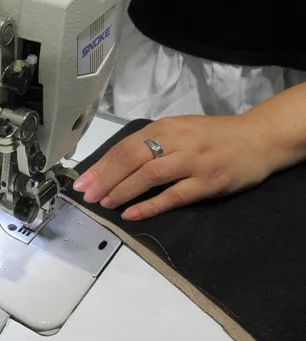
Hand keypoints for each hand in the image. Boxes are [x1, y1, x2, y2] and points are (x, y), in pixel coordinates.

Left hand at [73, 114, 274, 220]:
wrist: (259, 138)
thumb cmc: (213, 135)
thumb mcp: (179, 129)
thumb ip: (151, 142)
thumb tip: (114, 162)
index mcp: (165, 127)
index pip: (125, 146)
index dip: (101, 164)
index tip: (81, 180)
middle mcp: (176, 141)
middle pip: (132, 158)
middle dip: (105, 178)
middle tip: (86, 194)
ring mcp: (193, 161)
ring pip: (149, 175)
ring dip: (122, 190)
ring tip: (104, 202)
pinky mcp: (208, 182)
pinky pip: (174, 195)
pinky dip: (150, 205)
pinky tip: (132, 214)